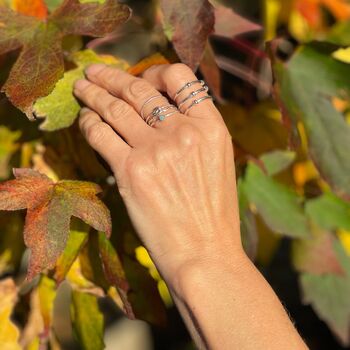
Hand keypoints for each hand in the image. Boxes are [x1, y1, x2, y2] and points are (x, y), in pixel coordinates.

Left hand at [73, 63, 242, 291]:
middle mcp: (184, 132)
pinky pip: (101, 134)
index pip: (180, 77)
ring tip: (82, 87)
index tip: (141, 76)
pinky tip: (85, 119)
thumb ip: (194, 132)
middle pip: (139, 89)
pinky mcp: (130, 172)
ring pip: (115, 107)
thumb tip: (162, 110)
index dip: (155, 71)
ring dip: (94, 94)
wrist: (204, 253)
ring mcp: (156, 150)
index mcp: (212, 128)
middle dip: (112, 77)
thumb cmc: (213, 213)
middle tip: (94, 72)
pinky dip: (89, 123)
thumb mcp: (217, 163)